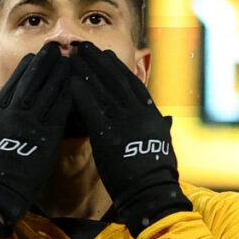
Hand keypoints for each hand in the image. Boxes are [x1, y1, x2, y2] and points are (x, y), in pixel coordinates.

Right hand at [0, 43, 71, 234]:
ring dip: (59, 74)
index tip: (32, 57)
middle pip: (31, 82)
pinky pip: (59, 112)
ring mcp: (30, 124)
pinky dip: (67, 96)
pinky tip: (75, 85)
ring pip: (47, 92)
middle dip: (43, 63)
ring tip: (68, 60)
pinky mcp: (46, 138)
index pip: (12, 86)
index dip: (24, 70)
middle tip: (54, 48)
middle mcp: (13, 114)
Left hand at [70, 42, 190, 236]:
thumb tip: (167, 119)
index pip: (133, 85)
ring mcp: (124, 122)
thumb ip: (162, 129)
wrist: (151, 192)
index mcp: (152, 116)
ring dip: (87, 70)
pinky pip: (92, 108)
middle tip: (85, 47)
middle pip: (116, 80)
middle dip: (99, 61)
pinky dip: (81, 92)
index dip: (118, 69)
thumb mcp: (164, 146)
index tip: (107, 56)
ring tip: (75, 56)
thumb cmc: (157, 175)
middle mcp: (138, 113)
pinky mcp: (108, 134)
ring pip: (103, 89)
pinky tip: (70, 80)